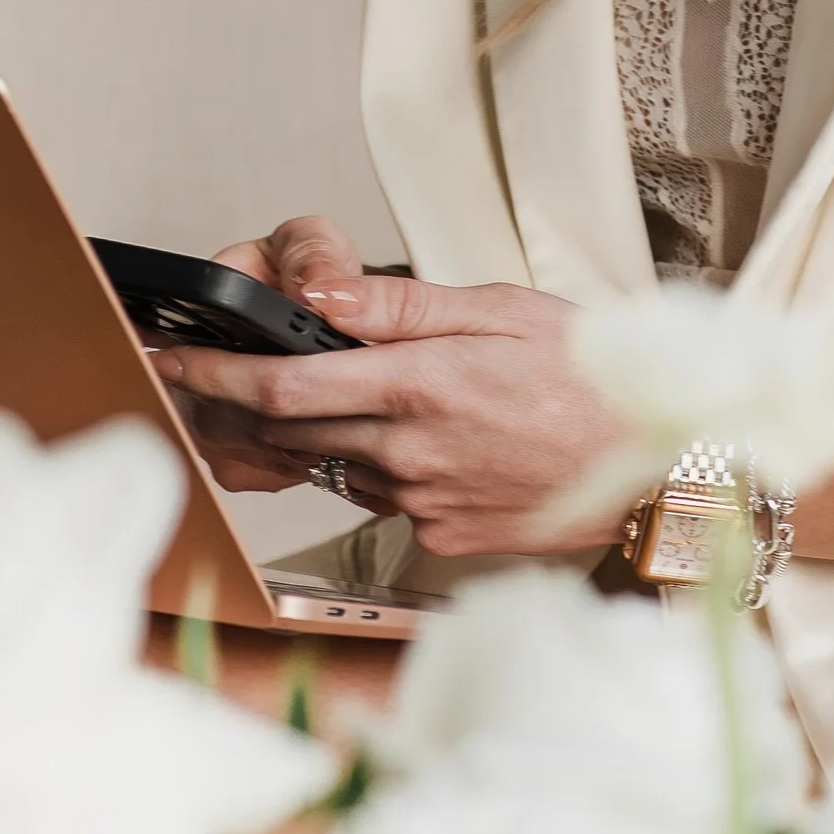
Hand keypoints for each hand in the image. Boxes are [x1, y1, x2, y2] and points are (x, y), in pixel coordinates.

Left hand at [151, 238, 636, 559]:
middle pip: (287, 433)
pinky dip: (362, 469)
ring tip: (253, 408)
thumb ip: (402, 304)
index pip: (285, 385)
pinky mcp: (440, 538)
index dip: (215, 375)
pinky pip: (378, 500)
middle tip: (186, 381)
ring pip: (327, 466)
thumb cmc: (590, 373)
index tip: (174, 360)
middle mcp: (412, 452)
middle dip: (228, 407)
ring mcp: (424, 503)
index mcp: (421, 385)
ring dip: (286, 439)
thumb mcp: (500, 307)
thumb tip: (324, 295)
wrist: (659, 461)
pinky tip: (376, 445)